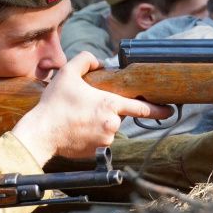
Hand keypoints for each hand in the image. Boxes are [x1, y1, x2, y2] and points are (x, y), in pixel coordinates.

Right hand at [13, 52, 172, 161]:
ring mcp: (105, 140)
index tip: (170, 111)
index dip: (158, 110)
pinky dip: (92, 135)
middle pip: (119, 115)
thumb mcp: (68, 73)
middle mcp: (112, 124)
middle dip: (108, 110)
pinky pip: (100, 140)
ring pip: (109, 128)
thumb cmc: (54, 104)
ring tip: (78, 118)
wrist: (41, 132)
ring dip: (99, 123)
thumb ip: (86, 59)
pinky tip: (77, 129)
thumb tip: (99, 61)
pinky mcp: (97, 152)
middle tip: (86, 107)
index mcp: (110, 104)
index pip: (142, 108)